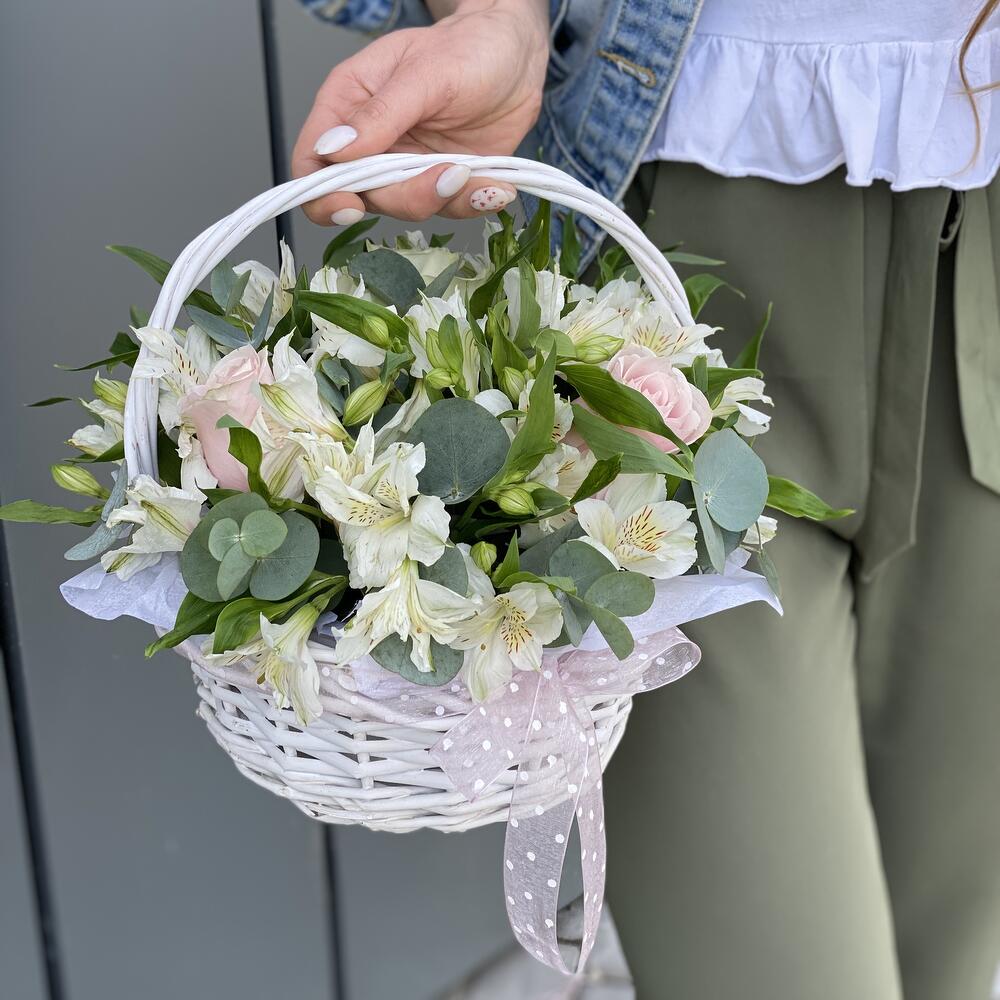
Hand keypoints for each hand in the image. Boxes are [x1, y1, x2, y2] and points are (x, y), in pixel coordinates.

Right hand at [291, 0, 549, 224]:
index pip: (312, 162)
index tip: (351, 205)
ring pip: (407, 208)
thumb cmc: (466, 47)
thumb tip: (333, 151)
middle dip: (405, 196)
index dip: (323, 193)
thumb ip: (380, 115)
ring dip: (443, 198)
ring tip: (473, 173)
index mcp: (349, 106)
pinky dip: (472, 202)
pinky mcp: (443, 182)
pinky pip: (448, 209)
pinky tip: (494, 186)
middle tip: (449, 174)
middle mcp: (373, 144)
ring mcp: (408, 167)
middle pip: (363, 196)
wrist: (518, 57)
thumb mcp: (422, 74)